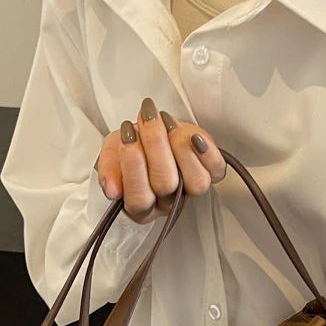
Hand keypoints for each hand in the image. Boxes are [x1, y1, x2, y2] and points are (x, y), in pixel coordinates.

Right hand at [96, 97, 226, 223]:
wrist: (150, 135)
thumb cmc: (131, 147)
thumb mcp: (111, 154)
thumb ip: (108, 169)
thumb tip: (111, 188)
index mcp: (140, 206)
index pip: (139, 198)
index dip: (134, 166)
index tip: (127, 135)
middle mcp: (167, 204)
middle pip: (166, 184)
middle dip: (154, 145)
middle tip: (147, 118)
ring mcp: (190, 192)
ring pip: (195, 182)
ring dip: (180, 147)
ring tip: (167, 122)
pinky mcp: (211, 175)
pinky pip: (217, 170)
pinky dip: (208, 152)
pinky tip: (194, 135)